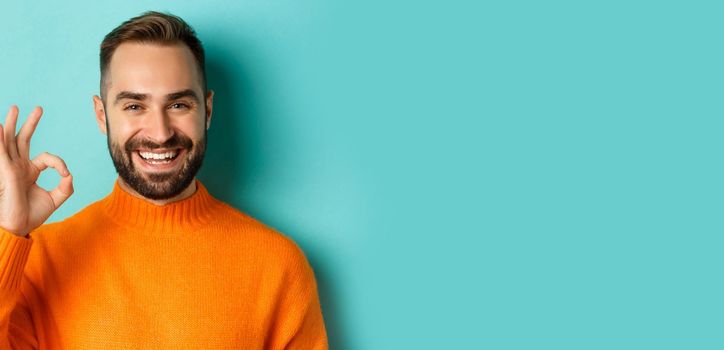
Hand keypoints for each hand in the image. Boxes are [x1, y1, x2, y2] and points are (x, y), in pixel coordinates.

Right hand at [0, 105, 72, 236]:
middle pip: (23, 140)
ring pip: (11, 141)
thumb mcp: (55, 199)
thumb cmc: (32, 215)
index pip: (46, 157)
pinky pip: (3, 152)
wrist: (19, 227)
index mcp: (29, 172)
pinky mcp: (6, 172)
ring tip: (14, 108)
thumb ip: (66, 187)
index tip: (65, 175)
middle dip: (30, 123)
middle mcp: (19, 167)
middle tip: (38, 108)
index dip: (59, 163)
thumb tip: (70, 175)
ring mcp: (11, 168)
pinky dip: (0, 139)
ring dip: (12, 124)